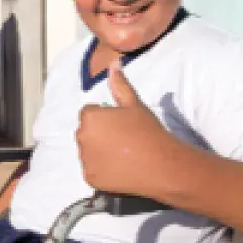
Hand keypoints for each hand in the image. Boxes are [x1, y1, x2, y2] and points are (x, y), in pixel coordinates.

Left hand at [76, 60, 174, 195]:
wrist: (160, 164)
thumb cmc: (147, 130)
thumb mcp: (134, 104)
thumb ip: (119, 84)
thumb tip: (113, 63)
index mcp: (89, 117)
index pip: (89, 113)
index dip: (105, 117)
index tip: (121, 124)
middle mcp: (81, 138)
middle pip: (86, 132)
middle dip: (98, 133)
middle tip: (122, 139)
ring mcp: (85, 160)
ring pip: (88, 151)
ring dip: (98, 151)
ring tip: (122, 154)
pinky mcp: (90, 178)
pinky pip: (92, 170)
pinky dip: (102, 169)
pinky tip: (119, 167)